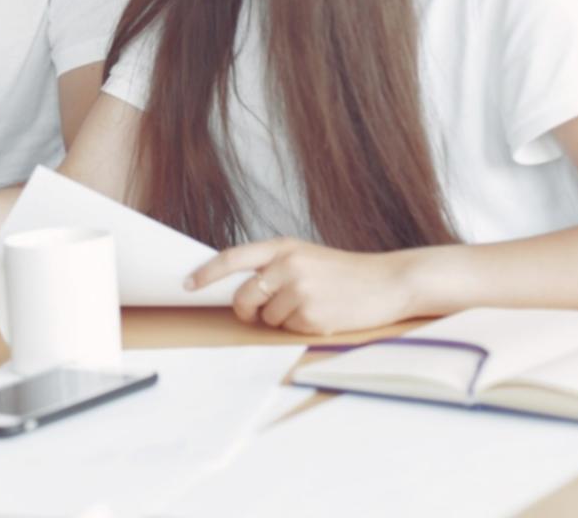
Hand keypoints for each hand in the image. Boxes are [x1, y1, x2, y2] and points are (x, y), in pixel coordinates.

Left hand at [188, 238, 415, 334]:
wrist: (389, 282)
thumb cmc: (345, 273)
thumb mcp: (306, 256)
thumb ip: (274, 266)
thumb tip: (239, 288)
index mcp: (283, 247)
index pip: (232, 259)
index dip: (206, 273)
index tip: (188, 284)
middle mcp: (288, 265)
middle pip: (243, 297)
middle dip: (245, 311)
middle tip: (260, 312)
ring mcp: (300, 291)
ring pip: (266, 318)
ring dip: (281, 319)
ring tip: (311, 305)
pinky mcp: (312, 316)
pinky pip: (288, 329)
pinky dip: (300, 327)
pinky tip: (323, 314)